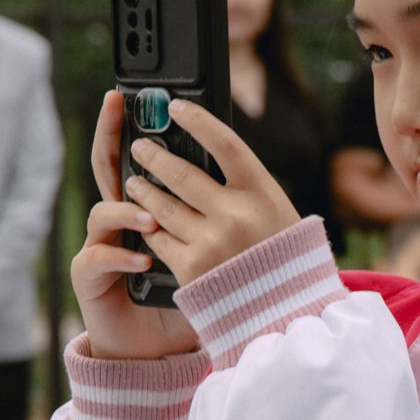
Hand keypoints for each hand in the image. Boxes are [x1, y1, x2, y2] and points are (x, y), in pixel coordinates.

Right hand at [73, 92, 200, 361]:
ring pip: (106, 213)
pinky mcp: (91, 274)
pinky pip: (101, 257)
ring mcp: (101, 243)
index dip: (125, 125)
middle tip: (125, 118)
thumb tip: (235, 176)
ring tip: (151, 214)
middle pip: (107, 168)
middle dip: (112, 140)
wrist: (151, 345)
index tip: (126, 95)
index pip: (131, 155)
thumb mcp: (204, 251)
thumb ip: (207, 216)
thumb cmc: (187, 294)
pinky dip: (122, 257)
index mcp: (145, 204)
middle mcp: (119, 219)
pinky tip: (141, 263)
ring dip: (131, 211)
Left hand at [122, 98, 300, 285]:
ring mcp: (211, 241)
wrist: (284, 311)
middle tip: (141, 146)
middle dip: (154, 156)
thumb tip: (206, 154)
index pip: (223, 143)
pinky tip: (144, 220)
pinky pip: (158, 238)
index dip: (197, 120)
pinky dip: (148, 226)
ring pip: (161, 204)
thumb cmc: (281, 257)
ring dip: (142, 190)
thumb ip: (245, 187)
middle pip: (181, 172)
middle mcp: (236, 214)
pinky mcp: (190, 268)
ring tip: (135, 182)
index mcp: (261, 193)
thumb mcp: (276, 213)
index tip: (175, 108)